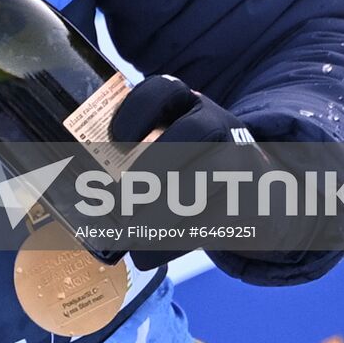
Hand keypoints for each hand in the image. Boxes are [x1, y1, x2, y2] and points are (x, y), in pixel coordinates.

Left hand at [110, 75, 263, 269]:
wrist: (261, 193)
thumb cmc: (195, 168)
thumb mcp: (172, 147)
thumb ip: (136, 158)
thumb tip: (82, 198)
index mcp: (189, 104)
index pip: (166, 88)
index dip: (138, 110)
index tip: (116, 139)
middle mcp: (218, 123)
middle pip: (192, 132)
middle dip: (151, 169)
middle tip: (121, 199)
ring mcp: (241, 160)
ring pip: (204, 179)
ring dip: (160, 212)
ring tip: (132, 233)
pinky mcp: (251, 201)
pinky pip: (214, 221)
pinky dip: (175, 241)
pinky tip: (149, 253)